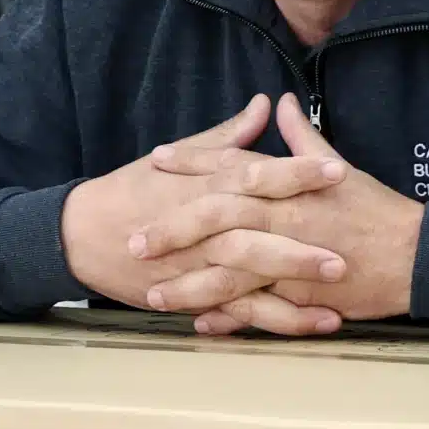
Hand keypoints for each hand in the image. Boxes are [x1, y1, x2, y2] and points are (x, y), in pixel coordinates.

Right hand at [59, 96, 347, 308]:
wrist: (81, 234)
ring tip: (338, 293)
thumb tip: (265, 105)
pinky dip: (275, 320)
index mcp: (206, 185)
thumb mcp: (177, 159)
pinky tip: (315, 323)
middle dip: (303, 242)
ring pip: (251, 276)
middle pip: (258, 232)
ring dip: (294, 286)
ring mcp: (199, 263)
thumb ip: (227, 137)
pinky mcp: (194, 295)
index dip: (297, 174)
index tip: (336, 171)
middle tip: (347, 249)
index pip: (258, 175)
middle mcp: (205, 225)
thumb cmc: (131, 192)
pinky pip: (240, 310)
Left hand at [135, 95, 423, 336]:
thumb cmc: (378, 210)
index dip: (192, 161)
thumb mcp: (338, 167)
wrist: (418, 255)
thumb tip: (281, 103)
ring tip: (151, 293)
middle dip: (172, 229)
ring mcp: (290, 257)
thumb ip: (302, 138)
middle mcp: (283, 218)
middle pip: (216, 218)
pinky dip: (227, 317)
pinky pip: (257, 308)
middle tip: (133, 240)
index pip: (231, 166)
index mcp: (288, 185)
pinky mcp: (302, 293)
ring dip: (188, 283)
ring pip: (228, 269)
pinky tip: (198, 324)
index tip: (156, 160)